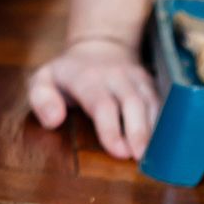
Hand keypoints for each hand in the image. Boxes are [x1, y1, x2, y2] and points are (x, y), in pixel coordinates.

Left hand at [27, 37, 160, 160]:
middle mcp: (116, 76)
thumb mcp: (43, 79)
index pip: (102, 105)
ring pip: (151, 103)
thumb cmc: (67, 72)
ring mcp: (136, 79)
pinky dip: (162, 124)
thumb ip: (41, 99)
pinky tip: (161, 145)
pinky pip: (160, 103)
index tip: (118, 152)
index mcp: (88, 78)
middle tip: (140, 158)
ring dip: (153, 130)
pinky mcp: (150, 84)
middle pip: (132, 104)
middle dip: (138, 132)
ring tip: (153, 156)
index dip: (111, 129)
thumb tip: (54, 121)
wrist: (101, 45)